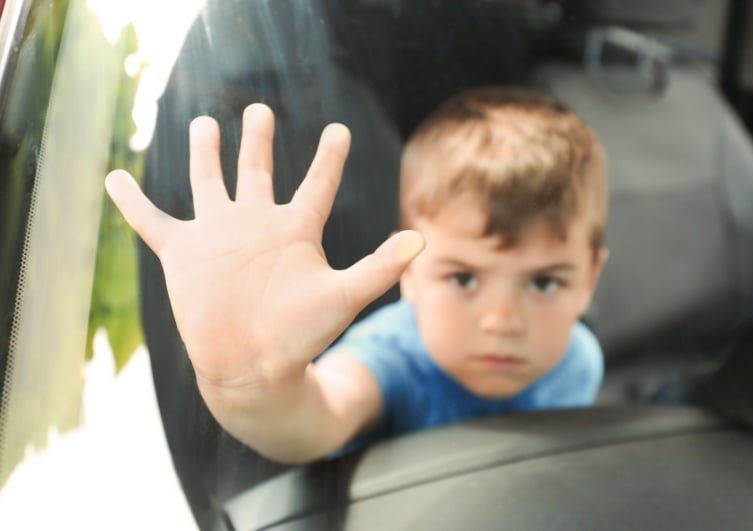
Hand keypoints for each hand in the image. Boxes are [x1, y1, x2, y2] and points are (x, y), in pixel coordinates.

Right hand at [105, 103, 423, 390]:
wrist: (253, 369)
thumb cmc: (301, 335)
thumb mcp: (343, 296)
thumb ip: (380, 267)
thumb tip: (422, 241)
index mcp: (295, 229)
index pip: (317, 183)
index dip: (330, 157)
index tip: (339, 130)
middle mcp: (256, 225)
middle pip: (257, 171)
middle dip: (257, 139)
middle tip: (261, 109)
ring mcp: (217, 236)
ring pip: (208, 181)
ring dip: (206, 153)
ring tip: (204, 122)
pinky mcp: (183, 255)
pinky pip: (151, 220)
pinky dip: (131, 202)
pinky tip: (113, 177)